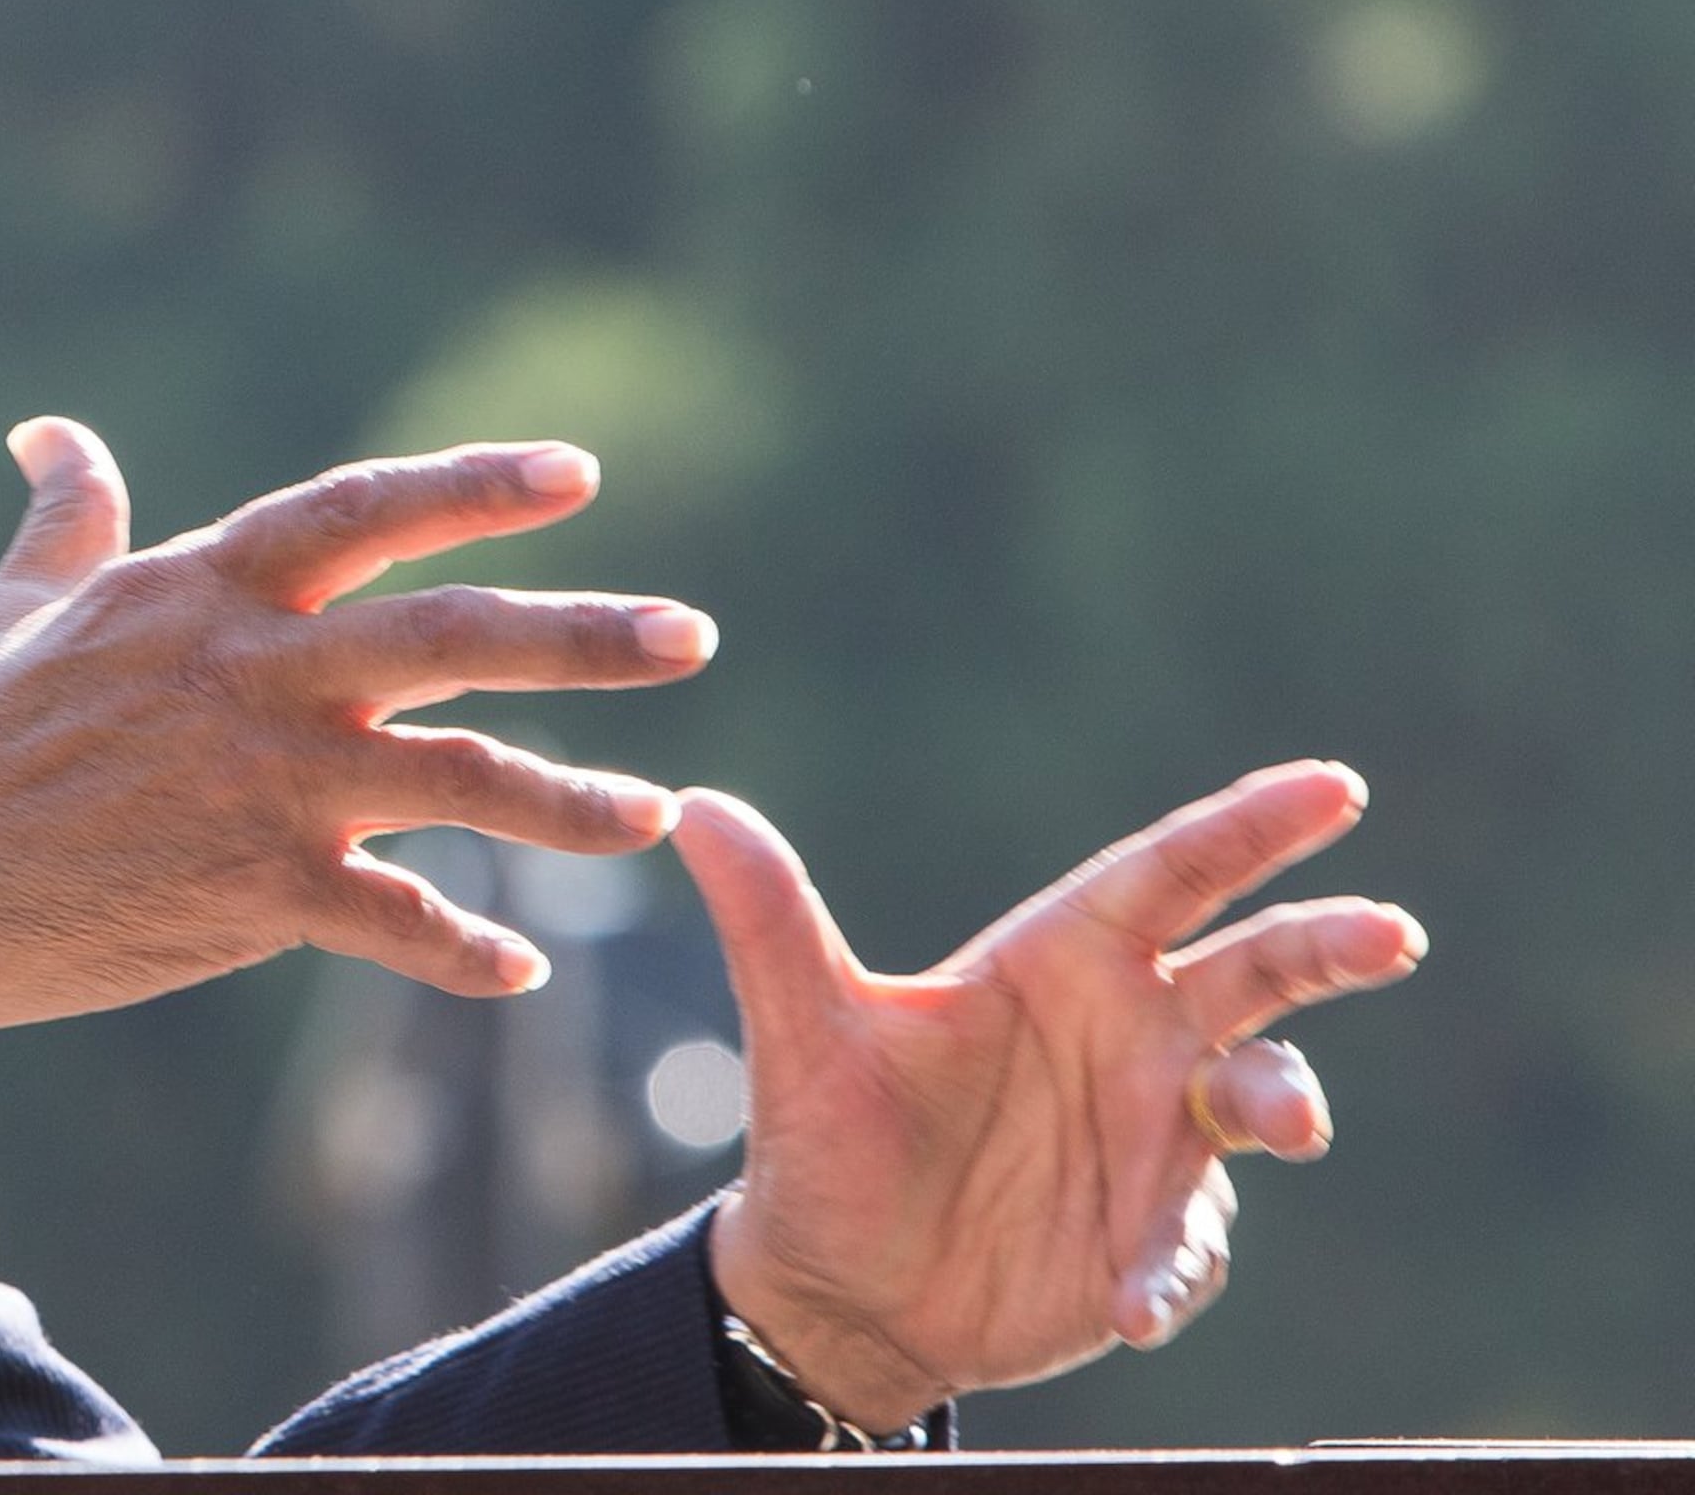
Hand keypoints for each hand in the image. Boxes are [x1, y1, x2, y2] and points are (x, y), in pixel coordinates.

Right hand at [0, 418, 716, 1036]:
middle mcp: (252, 672)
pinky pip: (395, 923)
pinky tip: (517, 966)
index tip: (576, 475)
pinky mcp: (255, 894)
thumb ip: (66, 516)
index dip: (474, 485)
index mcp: (201, 590)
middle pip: (452, 631)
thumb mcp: (6, 608)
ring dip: (566, 798)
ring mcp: (262, 784)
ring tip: (652, 815)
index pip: (365, 512)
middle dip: (582, 632)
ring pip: (456, 778)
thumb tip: (49, 432)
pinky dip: (462, 947)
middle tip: (690, 636)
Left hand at [689, 764, 1428, 1431]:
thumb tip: (697, 808)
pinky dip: (1174, 1269)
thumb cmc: (827, 1138)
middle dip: (1325, 946)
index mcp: (1057, 963)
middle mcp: (1127, 1034)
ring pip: (1259, 1096)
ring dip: (1283, 1102)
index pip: (1169, 876)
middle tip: (1391, 932)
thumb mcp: (803, 1032)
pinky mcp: (1152, 1235)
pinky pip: (1191, 1245)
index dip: (1248, 829)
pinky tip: (1131, 1303)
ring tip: (1287, 1123)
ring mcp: (1154, 1135)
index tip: (1334, 786)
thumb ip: (769, 922)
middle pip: (1255, 971)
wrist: (837, 1280)